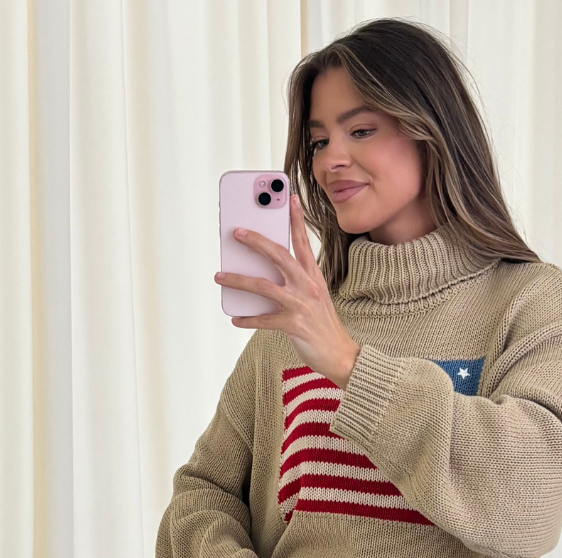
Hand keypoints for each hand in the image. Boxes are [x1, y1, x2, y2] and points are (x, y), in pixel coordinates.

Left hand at [215, 195, 359, 388]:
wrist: (340, 355)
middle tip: (237, 232)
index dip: (296, 219)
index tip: (289, 198)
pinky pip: (263, 319)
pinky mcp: (294, 325)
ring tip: (220, 276)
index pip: (303, 242)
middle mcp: (308, 286)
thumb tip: (263, 274)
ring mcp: (301, 304)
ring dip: (238, 280)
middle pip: (278, 255)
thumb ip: (296, 282)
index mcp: (314, 276)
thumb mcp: (315, 297)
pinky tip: (235, 318)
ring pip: (263, 286)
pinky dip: (247, 319)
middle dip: (256, 241)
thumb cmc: (323, 326)